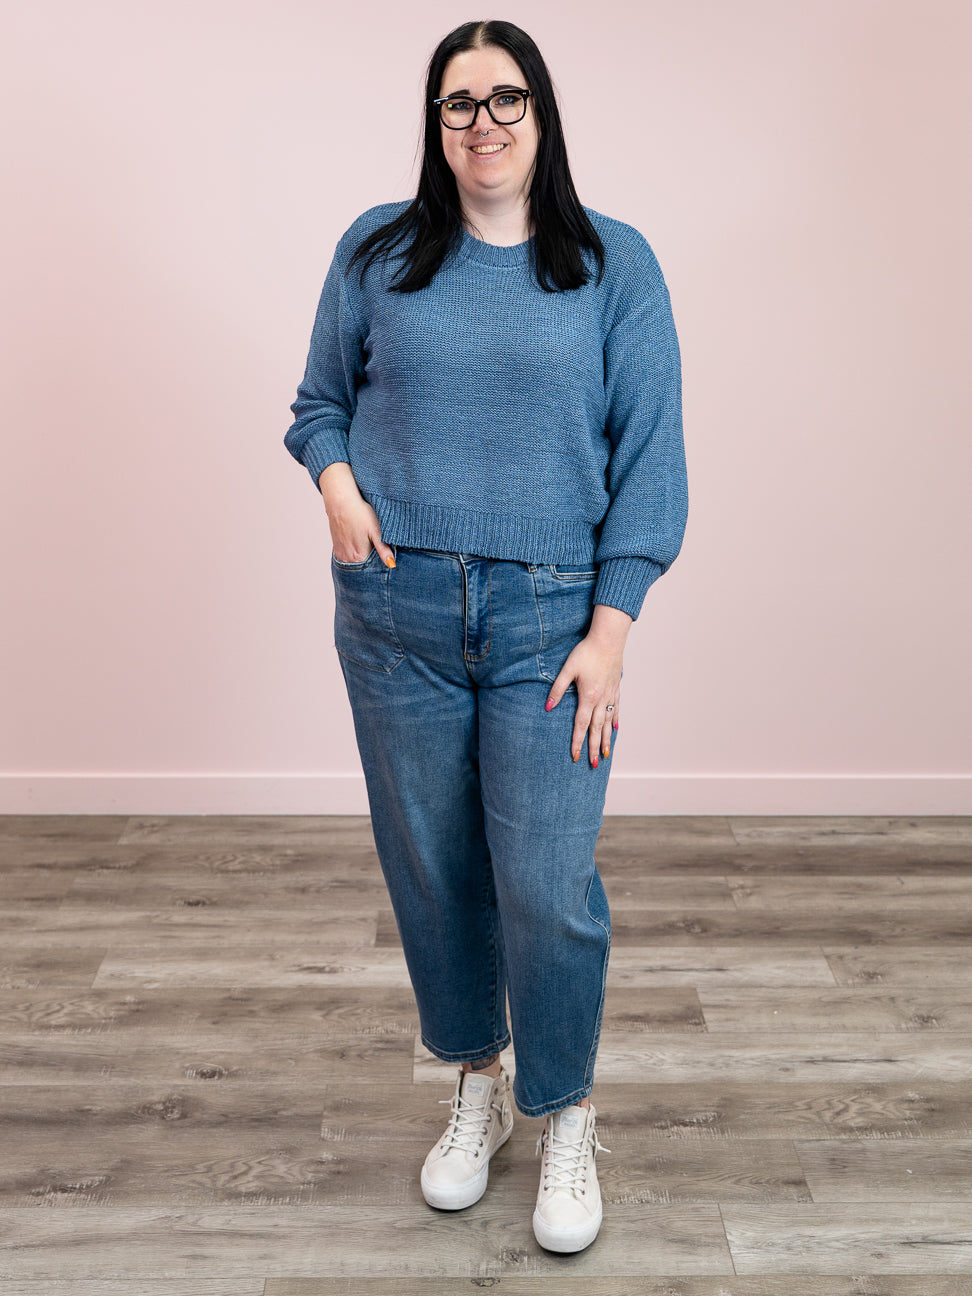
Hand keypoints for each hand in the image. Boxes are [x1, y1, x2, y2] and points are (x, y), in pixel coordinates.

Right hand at [319, 463, 395, 567]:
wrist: (341, 501)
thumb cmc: (361, 513)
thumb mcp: (376, 530)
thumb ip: (383, 550)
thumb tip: (392, 565)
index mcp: (359, 556)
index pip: (374, 569)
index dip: (382, 564)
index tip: (386, 555)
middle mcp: (348, 558)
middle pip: (364, 567)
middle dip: (372, 563)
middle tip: (377, 547)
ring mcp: (341, 554)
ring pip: (356, 563)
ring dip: (363, 559)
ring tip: (367, 543)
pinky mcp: (337, 548)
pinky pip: (348, 557)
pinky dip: (354, 554)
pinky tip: (359, 543)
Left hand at [545, 604, 632, 767]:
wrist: (608, 639)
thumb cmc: (586, 652)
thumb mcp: (568, 669)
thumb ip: (557, 689)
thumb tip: (548, 707)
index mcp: (588, 697)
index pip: (580, 725)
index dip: (577, 742)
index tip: (574, 756)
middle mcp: (601, 700)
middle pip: (596, 729)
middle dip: (593, 748)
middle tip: (593, 764)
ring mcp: (611, 696)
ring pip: (608, 723)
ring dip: (605, 740)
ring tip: (605, 754)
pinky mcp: (616, 689)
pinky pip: (616, 710)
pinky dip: (615, 722)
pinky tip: (615, 731)